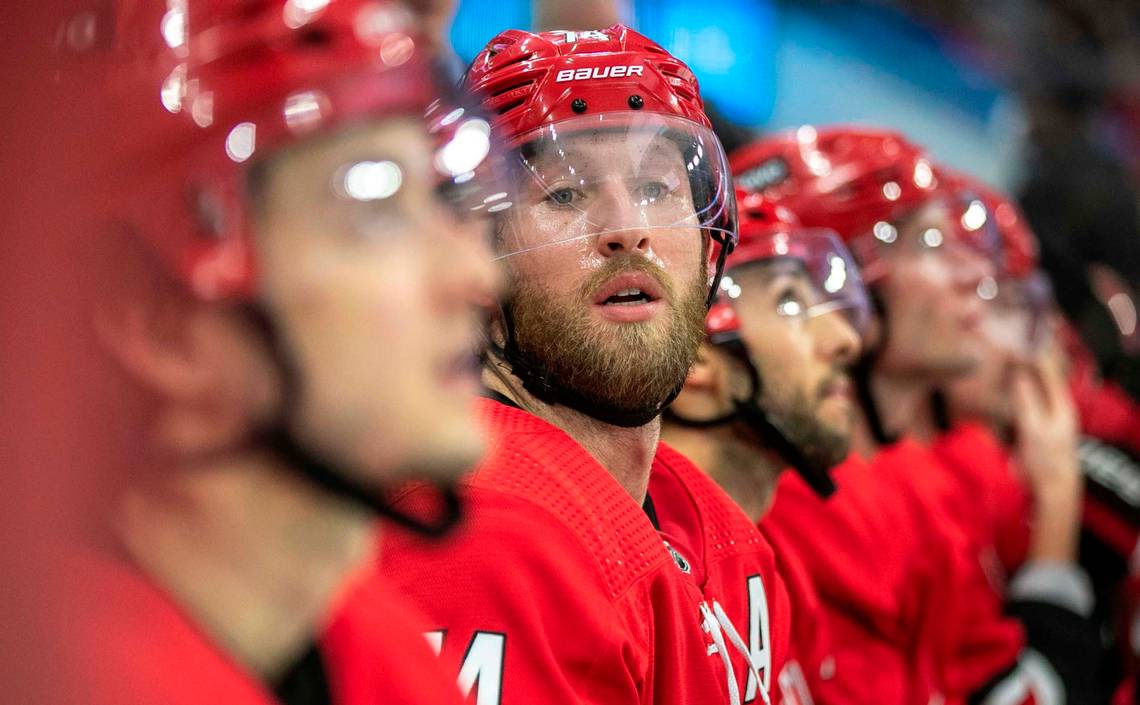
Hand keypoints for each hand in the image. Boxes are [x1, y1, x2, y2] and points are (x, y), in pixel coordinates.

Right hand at [1011, 341, 1082, 561]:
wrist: (1051, 491)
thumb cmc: (1046, 460)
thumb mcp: (1035, 428)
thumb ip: (1027, 400)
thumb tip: (1019, 374)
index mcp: (1061, 404)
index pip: (1047, 371)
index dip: (1033, 354)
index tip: (1016, 340)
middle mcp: (1054, 408)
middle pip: (1039, 378)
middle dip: (1025, 362)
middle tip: (1008, 345)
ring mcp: (1042, 419)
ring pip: (1029, 390)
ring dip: (1017, 376)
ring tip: (1003, 359)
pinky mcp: (1031, 429)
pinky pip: (1021, 404)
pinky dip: (1012, 393)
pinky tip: (1001, 387)